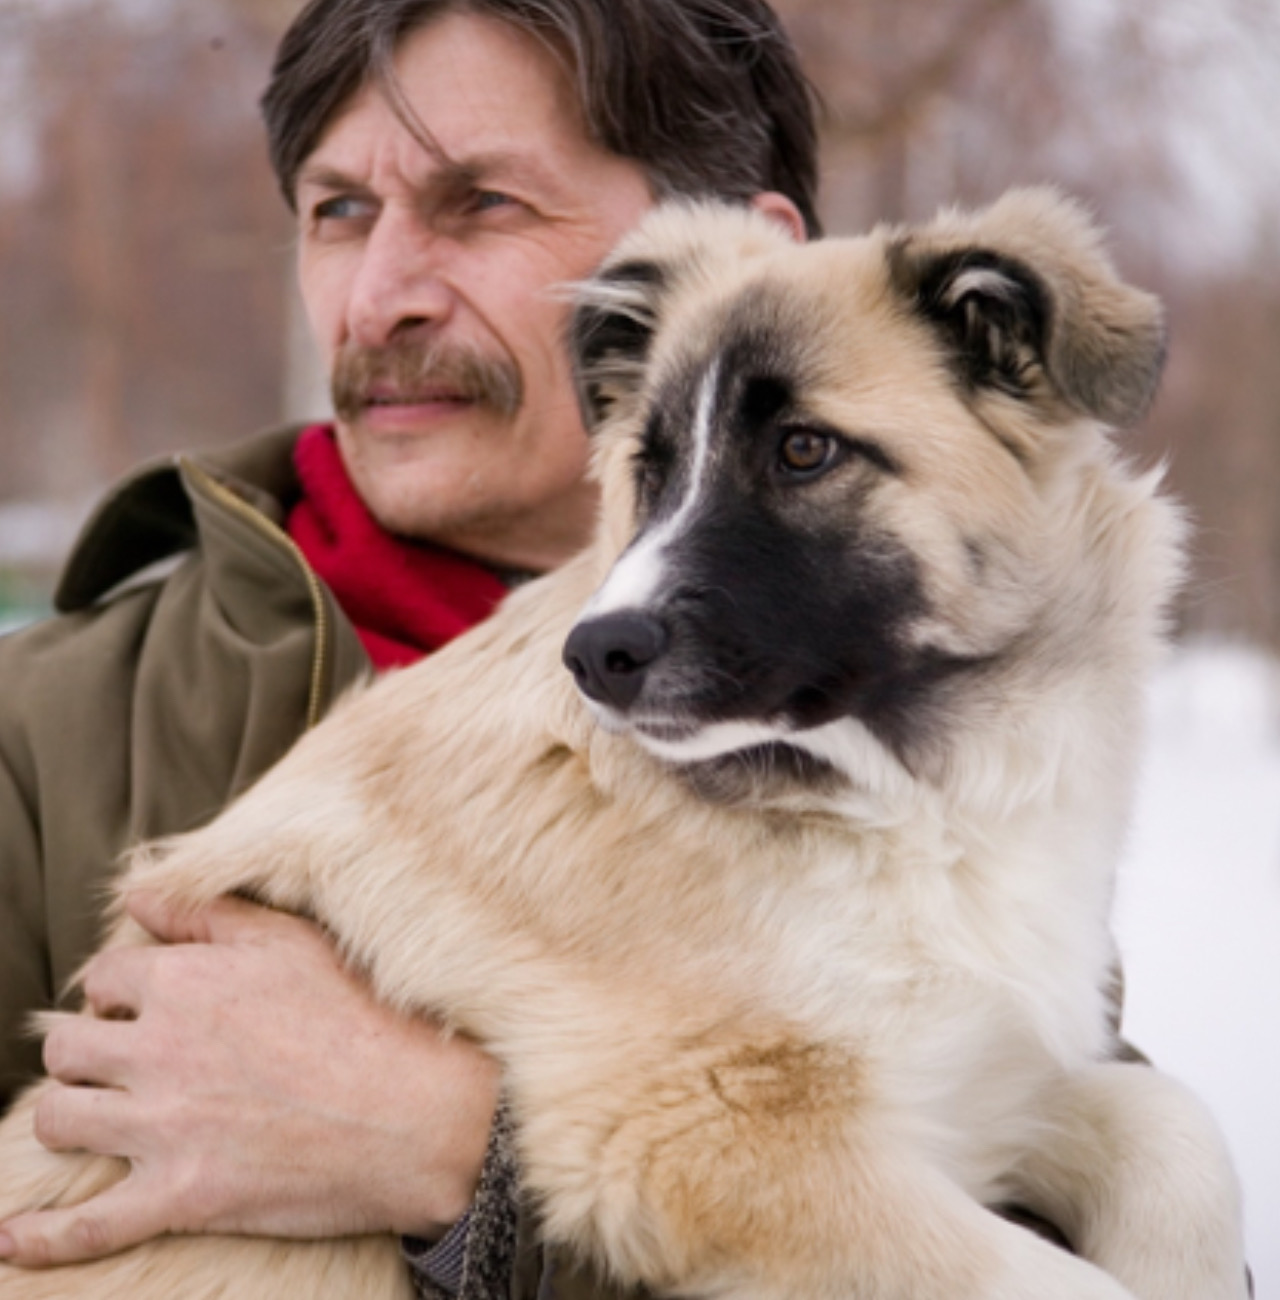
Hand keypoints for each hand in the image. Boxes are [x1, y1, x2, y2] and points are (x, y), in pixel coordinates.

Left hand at [0, 891, 498, 1267]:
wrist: (418, 1109)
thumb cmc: (366, 1015)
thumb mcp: (292, 940)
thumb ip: (207, 911)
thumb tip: (135, 893)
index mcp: (185, 982)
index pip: (106, 977)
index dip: (119, 989)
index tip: (140, 1003)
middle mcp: (158, 1050)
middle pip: (70, 1047)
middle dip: (85, 1049)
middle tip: (118, 1058)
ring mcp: (163, 1127)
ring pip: (62, 1119)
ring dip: (68, 1113)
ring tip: (94, 1113)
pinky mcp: (181, 1197)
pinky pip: (87, 1227)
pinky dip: (42, 1237)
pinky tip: (13, 1239)